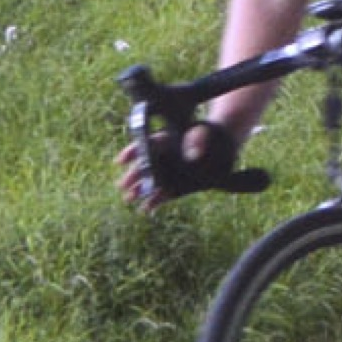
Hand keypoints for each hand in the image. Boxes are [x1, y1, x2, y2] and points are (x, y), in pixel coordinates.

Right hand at [120, 116, 258, 205]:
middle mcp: (162, 157)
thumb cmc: (207, 135)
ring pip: (150, 182)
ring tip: (128, 199)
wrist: (220, 146)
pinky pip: (163, 195)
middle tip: (122, 185)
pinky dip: (154, 202)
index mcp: (164, 141)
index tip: (120, 161)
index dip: (131, 153)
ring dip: (139, 191)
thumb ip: (196, 139)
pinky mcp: (176, 186)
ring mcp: (168, 173)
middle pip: (143, 167)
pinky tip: (146, 209)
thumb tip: (193, 154)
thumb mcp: (202, 132)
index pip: (143, 146)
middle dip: (133, 176)